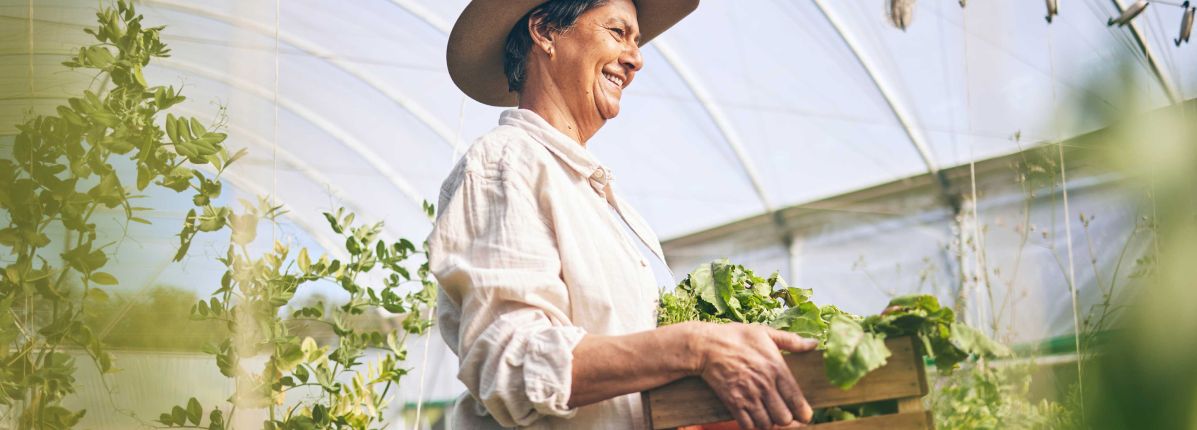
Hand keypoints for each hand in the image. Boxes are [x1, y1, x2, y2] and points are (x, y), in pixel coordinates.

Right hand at [690, 323, 816, 429]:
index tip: (804, 415)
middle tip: (785, 416)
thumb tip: (814, 343)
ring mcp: (748, 396)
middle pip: (784, 418)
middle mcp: (765, 386)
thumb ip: (791, 341)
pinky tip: (754, 420)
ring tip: (769, 418)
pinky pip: (747, 426)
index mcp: (777, 369)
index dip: (804, 414)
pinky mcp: (733, 403)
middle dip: (786, 420)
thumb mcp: (765, 332)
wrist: (706, 346)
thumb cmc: (736, 337)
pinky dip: (753, 427)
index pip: (797, 401)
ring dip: (769, 424)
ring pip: (767, 424)